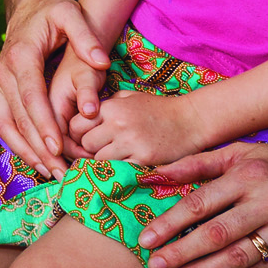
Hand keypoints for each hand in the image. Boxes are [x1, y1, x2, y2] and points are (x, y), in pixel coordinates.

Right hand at [0, 0, 109, 180]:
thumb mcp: (70, 14)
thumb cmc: (51, 12)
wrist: (27, 7)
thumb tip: (101, 63)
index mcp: (22, 57)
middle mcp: (2, 73)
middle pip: (19, 118)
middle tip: (59, 170)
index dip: (44, 125)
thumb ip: (86, 37)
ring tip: (44, 170)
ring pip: (3, 124)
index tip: (58, 148)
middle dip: (38, 148)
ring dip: (21, 150)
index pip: (32, 98)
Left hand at [77, 90, 207, 168]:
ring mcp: (130, 142)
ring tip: (117, 158)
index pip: (76, 125)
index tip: (86, 140)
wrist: (191, 121)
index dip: (78, 135)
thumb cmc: (159, 109)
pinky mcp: (143, 159)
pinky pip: (119, 170)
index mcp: (112, 107)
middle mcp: (118, 124)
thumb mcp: (130, 97)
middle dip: (91, 149)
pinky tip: (128, 165)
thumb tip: (84, 116)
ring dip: (105, 162)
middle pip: (86, 144)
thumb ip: (107, 104)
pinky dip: (120, 170)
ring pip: (99, 160)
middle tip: (102, 151)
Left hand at [134, 125, 267, 267]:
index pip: (200, 204)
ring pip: (237, 258)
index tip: (145, 239)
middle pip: (216, 235)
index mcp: (248, 175)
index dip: (169, 224)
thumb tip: (156, 174)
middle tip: (154, 266)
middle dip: (180, 253)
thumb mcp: (240, 152)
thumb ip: (197, 163)